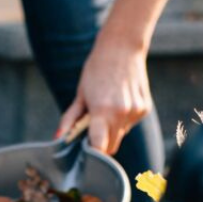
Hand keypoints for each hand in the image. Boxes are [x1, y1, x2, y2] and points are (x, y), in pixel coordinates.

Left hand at [57, 37, 152, 155]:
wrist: (121, 47)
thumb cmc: (96, 70)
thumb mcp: (80, 94)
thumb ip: (70, 119)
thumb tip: (58, 137)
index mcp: (102, 111)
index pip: (100, 148)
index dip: (93, 153)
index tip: (86, 152)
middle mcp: (122, 114)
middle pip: (111, 146)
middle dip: (101, 142)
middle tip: (93, 125)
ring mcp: (135, 111)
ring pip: (121, 135)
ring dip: (113, 129)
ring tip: (108, 105)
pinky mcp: (144, 108)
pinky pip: (131, 124)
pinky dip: (124, 119)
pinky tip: (120, 100)